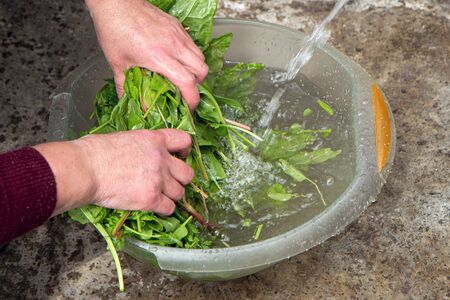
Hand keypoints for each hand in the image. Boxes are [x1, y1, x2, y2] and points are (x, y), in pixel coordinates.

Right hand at [34, 129, 193, 215]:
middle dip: (180, 179)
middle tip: (170, 182)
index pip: (184, 140)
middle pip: (187, 173)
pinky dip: (164, 210)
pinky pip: (169, 208)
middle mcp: (161, 159)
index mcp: (155, 140)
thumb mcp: (125, 137)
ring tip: (160, 197)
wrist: (85, 168)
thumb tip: (142, 154)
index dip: (185, 151)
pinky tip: (154, 207)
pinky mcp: (151, 199)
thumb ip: (142, 146)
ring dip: (172, 196)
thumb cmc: (95, 152)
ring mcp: (158, 180)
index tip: (181, 156)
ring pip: (180, 193)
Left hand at [86, 0, 207, 109]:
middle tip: (187, 92)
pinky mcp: (177, 26)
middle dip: (199, 85)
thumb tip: (127, 101)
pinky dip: (190, 56)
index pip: (187, 82)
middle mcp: (173, 45)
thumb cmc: (114, 29)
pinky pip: (192, 44)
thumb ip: (125, 86)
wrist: (115, 3)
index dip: (192, 99)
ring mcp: (178, 34)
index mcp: (159, 57)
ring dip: (196, 70)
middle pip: (202, 70)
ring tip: (184, 76)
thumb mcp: (117, 63)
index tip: (188, 108)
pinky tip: (176, 59)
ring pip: (200, 56)